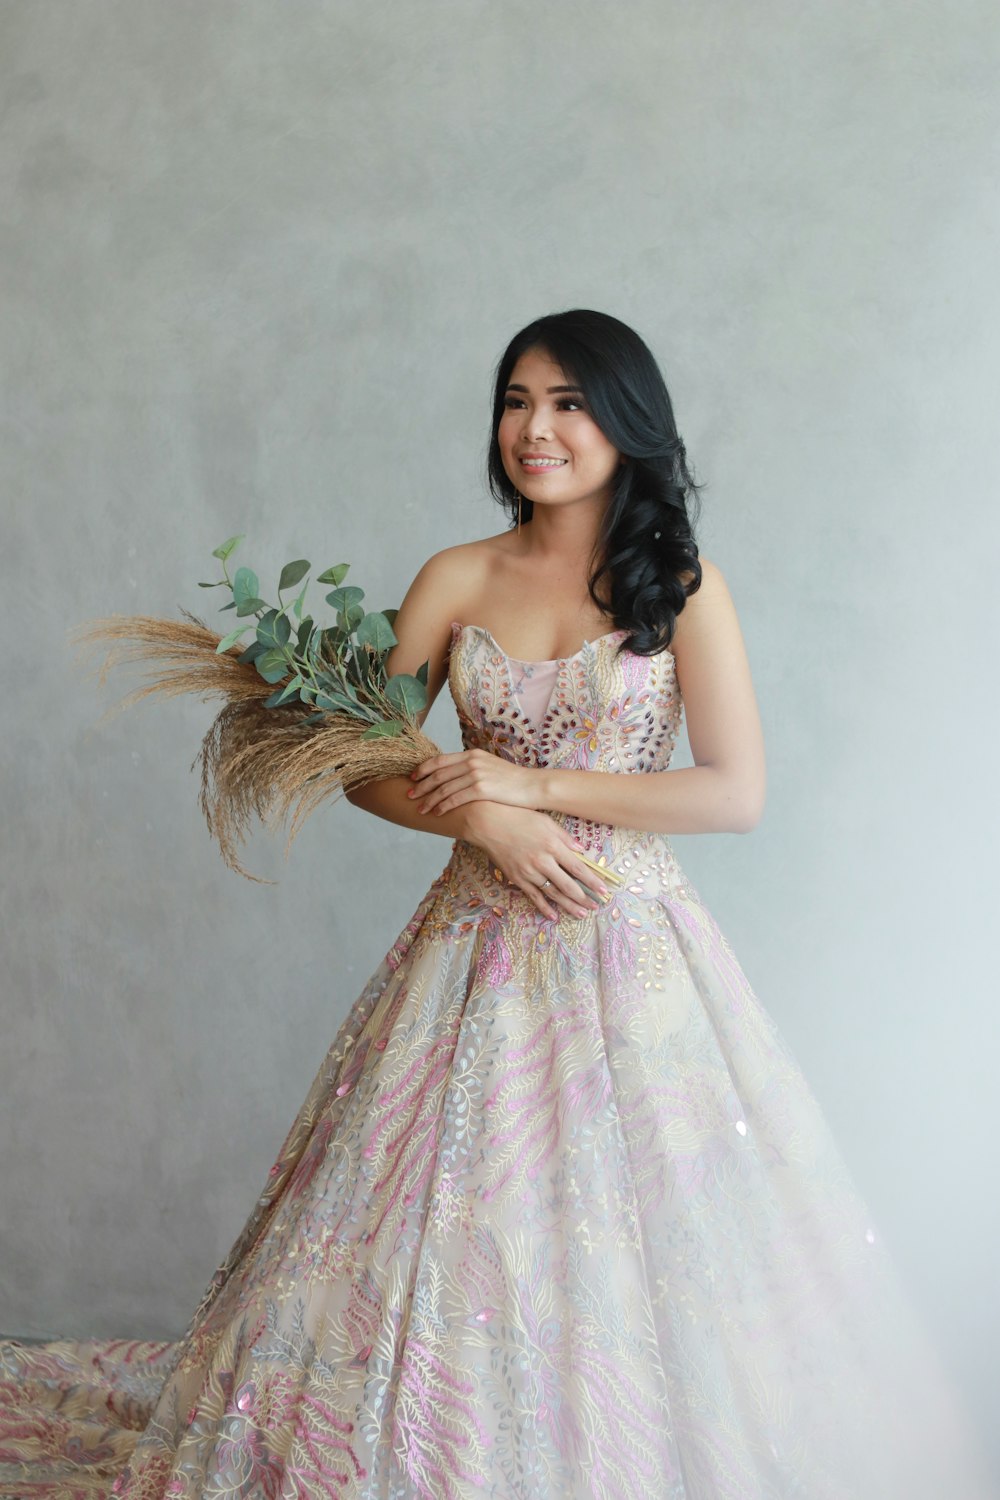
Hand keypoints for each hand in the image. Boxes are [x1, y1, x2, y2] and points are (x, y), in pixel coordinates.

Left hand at [407, 749, 541, 816]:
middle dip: (421, 786)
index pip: (440, 760)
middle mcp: (472, 762)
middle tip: (409, 795)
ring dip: (429, 799)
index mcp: (472, 754)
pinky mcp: (481, 789)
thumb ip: (472, 768)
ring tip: (420, 809)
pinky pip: (455, 799)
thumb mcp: (490, 767)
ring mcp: (476, 775)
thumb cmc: (513, 780)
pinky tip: (437, 813)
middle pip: (438, 774)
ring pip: (444, 788)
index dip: (423, 769)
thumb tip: (456, 776)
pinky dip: (443, 806)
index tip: (412, 778)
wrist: (533, 786)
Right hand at [459, 802, 610, 921]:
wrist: (487, 823)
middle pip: (568, 885)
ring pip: (553, 894)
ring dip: (568, 905)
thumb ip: (565, 837)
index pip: (578, 868)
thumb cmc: (518, 817)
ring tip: (581, 914)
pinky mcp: (517, 879)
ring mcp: (529, 872)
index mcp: (553, 845)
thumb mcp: (545, 821)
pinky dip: (544, 907)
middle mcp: (543, 861)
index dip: (592, 881)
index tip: (604, 889)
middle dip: (584, 897)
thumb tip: (581, 851)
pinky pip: (533, 896)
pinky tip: (554, 916)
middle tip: (597, 906)